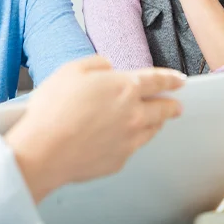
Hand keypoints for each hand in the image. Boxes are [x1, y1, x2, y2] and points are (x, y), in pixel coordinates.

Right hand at [4, 56, 184, 202]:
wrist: (44, 149)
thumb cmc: (54, 109)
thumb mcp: (71, 70)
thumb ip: (96, 63)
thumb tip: (107, 66)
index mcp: (124, 88)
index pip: (157, 80)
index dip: (171, 78)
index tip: (179, 80)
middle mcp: (133, 115)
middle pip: (162, 109)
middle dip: (172, 105)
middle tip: (176, 105)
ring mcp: (128, 140)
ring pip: (152, 130)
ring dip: (157, 123)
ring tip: (157, 121)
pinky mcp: (119, 160)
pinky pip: (133, 147)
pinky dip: (134, 140)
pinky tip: (126, 139)